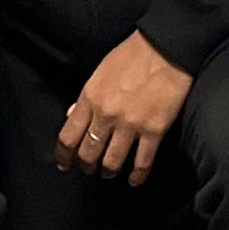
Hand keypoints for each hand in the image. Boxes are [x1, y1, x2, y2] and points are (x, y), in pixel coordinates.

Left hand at [56, 31, 193, 184]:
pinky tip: (134, 180)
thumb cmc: (132, 56)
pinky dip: (137, 175)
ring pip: (112, 161)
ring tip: (108, 174)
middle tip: (88, 169)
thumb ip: (86, 97)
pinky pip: (142, 162)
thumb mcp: (100, 72)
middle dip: (86, 165)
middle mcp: (106, 115)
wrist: (165, 49)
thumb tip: (73, 115)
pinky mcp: (153, 131)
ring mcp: (130, 125)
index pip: (68, 136)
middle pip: (88, 153)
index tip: (64, 164)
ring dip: (108, 171)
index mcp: (90, 98)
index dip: (64, 156)